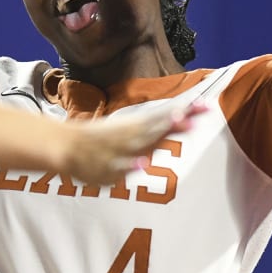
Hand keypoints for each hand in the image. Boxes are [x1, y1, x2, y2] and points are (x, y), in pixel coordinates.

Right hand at [63, 99, 208, 184]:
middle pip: (161, 126)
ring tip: (179, 122)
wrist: (65, 146)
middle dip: (180, 120)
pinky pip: (122, 166)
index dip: (187, 112)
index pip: (166, 117)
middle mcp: (133, 135)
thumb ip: (155, 128)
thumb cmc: (99, 140)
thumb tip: (185, 118)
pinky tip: (144, 163)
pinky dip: (132, 165)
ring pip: (144, 141)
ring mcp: (122, 150)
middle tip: (199, 111)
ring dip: (161, 132)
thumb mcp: (129, 130)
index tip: (207, 105)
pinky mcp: (110, 167)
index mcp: (138, 125)